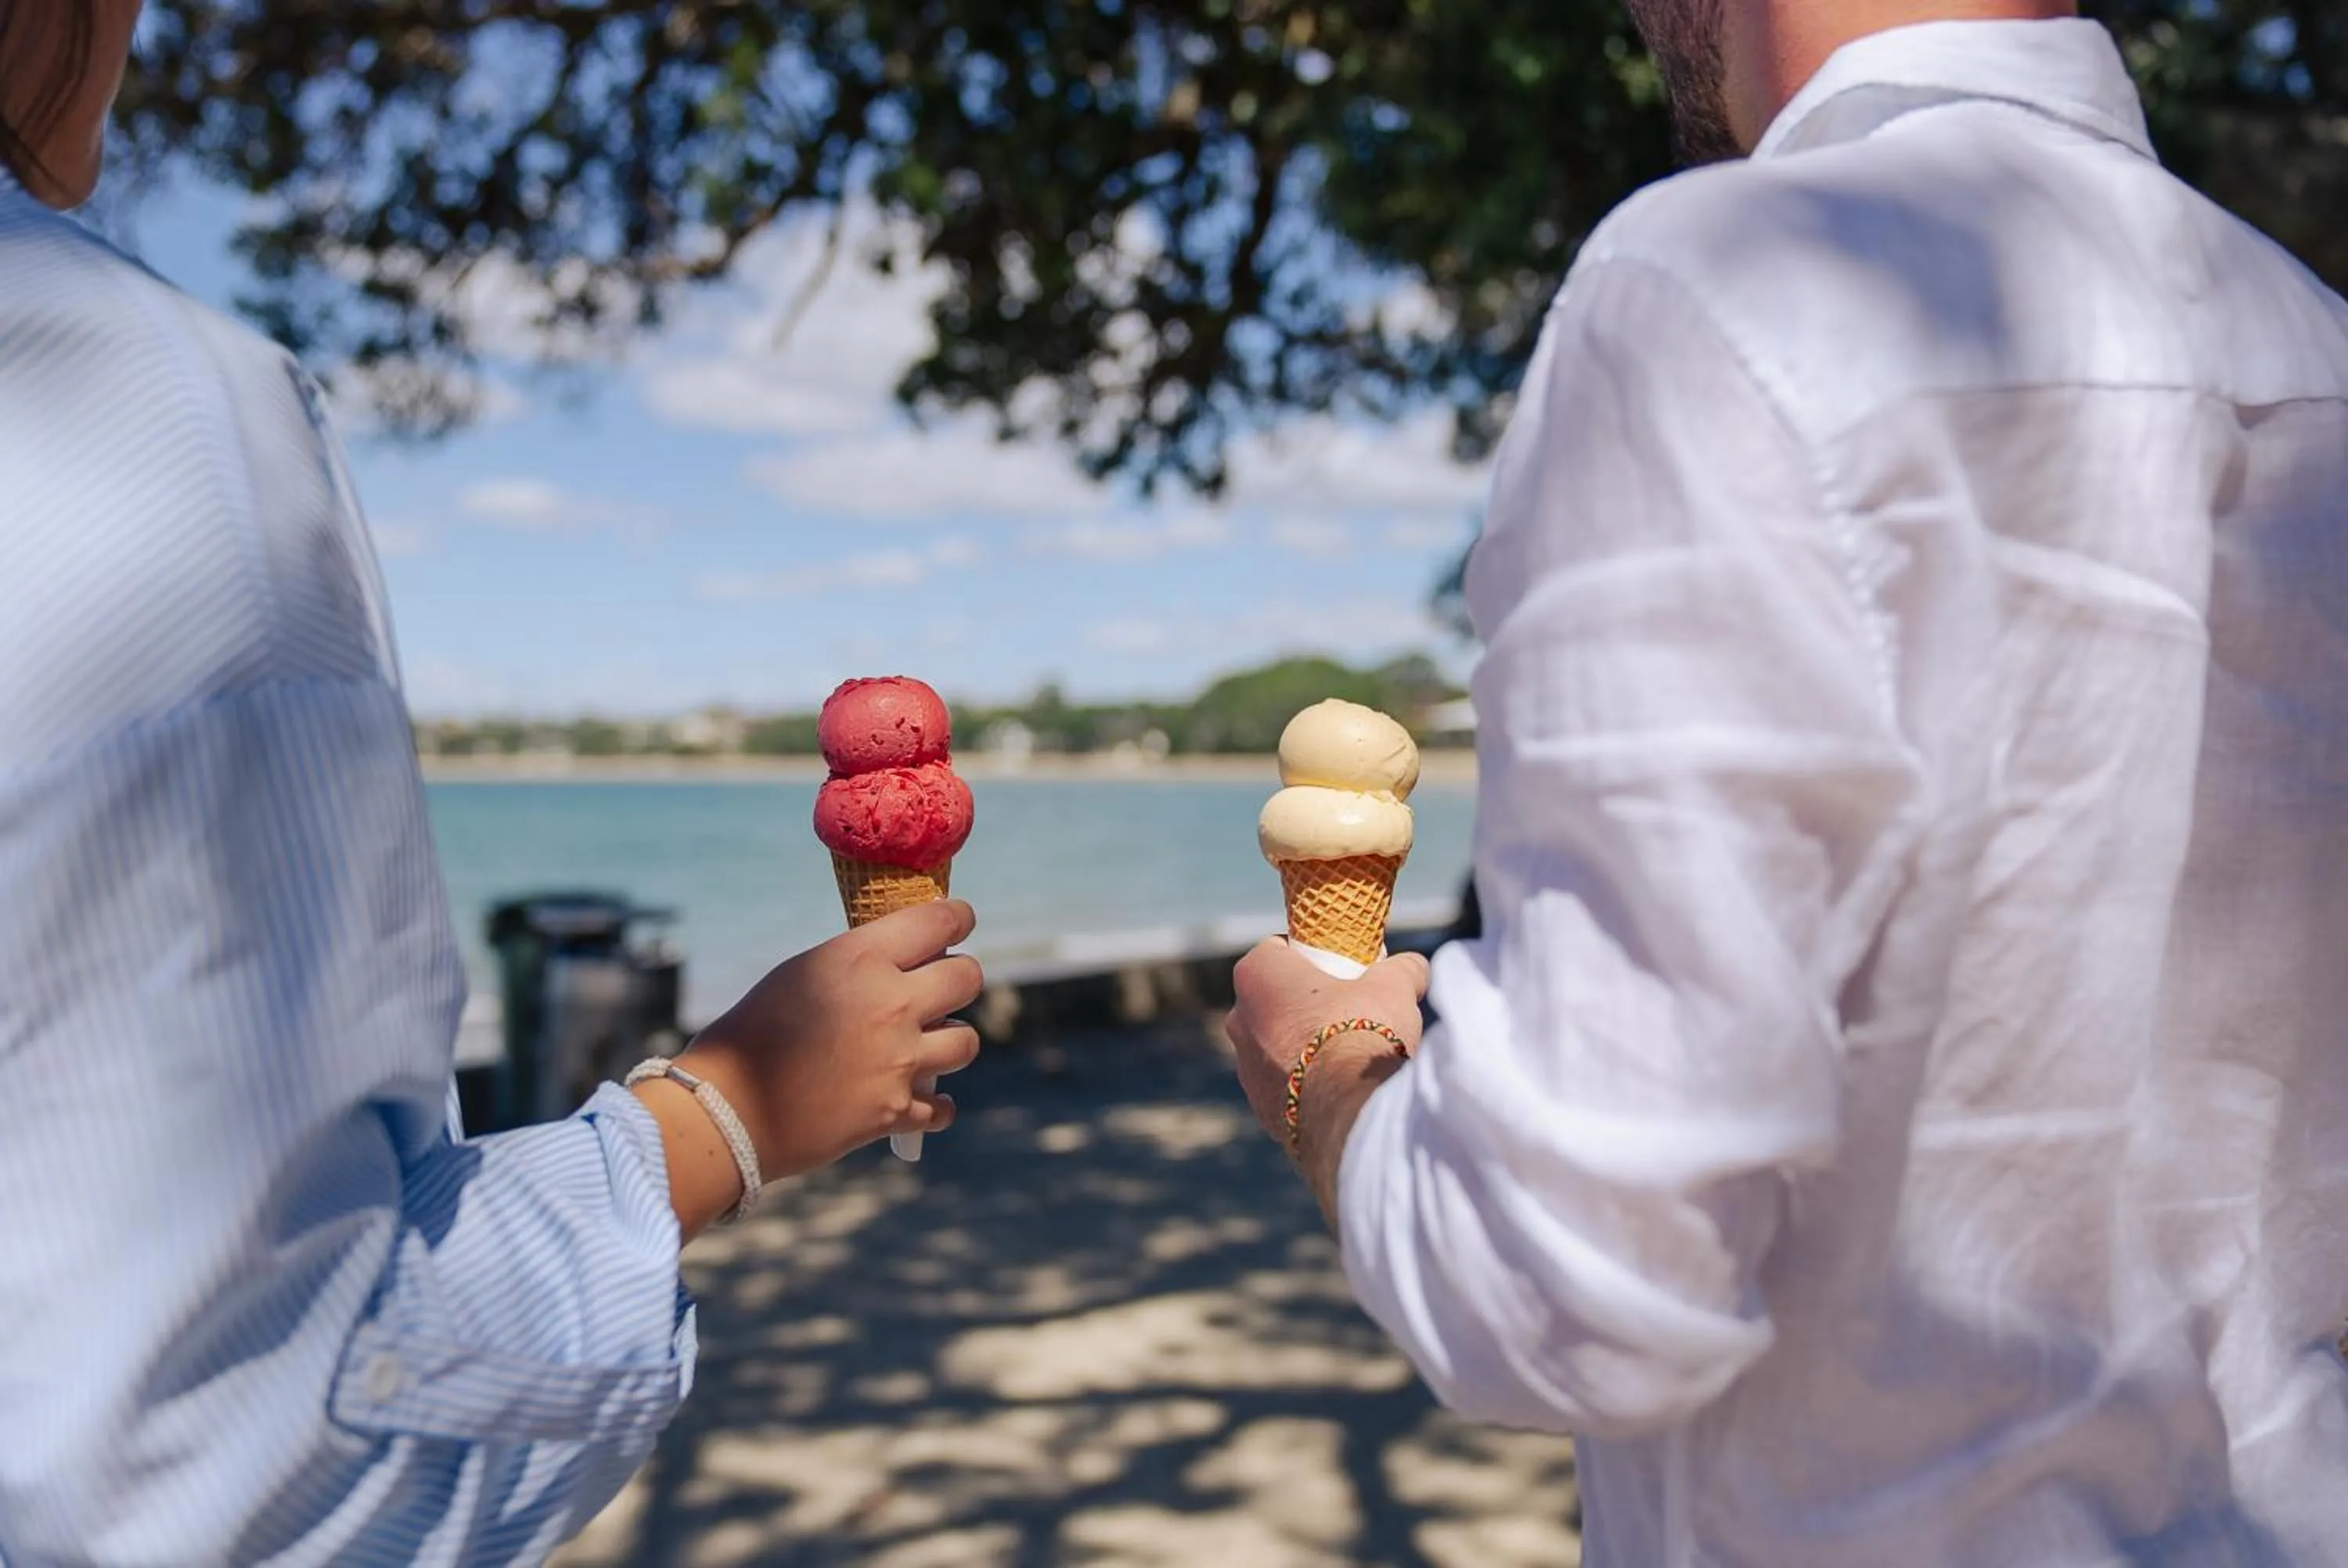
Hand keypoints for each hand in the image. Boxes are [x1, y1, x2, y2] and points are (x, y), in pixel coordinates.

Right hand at [671, 899, 983, 1185]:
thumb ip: (859, 963)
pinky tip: (919, 1097)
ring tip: (925, 1045)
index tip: (959, 923)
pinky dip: (934, 1104)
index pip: (941, 922)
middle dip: (958, 979)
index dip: (958, 919)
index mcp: (861, 959)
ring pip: (966, 1041)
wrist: (728, 1110)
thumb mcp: (802, 973)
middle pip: (968, 978)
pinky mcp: (896, 1111)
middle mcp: (890, 1005)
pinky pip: (944, 1105)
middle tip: (940, 988)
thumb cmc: (752, 1033)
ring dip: (949, 1041)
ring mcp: (899, 1061)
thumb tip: (907, 960)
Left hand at [1227, 938, 1430, 1145]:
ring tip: (1348, 1056)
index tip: (1342, 968)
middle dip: (1308, 1003)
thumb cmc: (1362, 1034)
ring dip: (1306, 1047)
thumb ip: (1401, 969)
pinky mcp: (1260, 1107)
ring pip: (1277, 1045)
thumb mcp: (1393, 987)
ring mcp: (1246, 1068)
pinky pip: (1284, 1086)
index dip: (1313, 955)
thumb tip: (1412, 967)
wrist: (1350, 1114)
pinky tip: (1339, 1089)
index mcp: (1258, 975)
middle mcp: (1240, 1019)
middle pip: (1276, 999)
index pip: (1279, 950)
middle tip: (1350, 1010)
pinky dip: (1306, 1084)